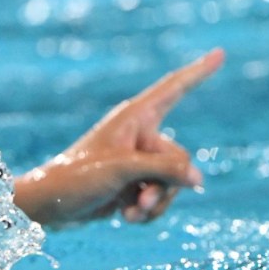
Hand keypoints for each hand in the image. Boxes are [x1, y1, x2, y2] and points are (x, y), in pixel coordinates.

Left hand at [14, 48, 224, 226]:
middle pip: (180, 158)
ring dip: (155, 202)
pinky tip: (127, 216)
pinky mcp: (134, 184)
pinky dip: (148, 211)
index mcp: (133, 118)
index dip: (198, 72)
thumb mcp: (122, 170)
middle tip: (140, 196)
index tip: (219, 54)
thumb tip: (197, 178)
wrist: (49, 207)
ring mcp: (138, 161)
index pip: (173, 89)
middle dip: (165, 184)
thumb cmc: (76, 178)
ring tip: (130, 211)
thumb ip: (164, 169)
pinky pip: (161, 198)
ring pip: (173, 183)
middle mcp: (139, 135)